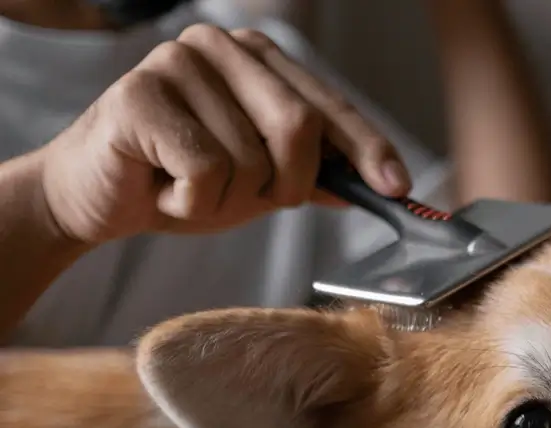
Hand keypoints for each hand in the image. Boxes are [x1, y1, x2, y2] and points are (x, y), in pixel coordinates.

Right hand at [35, 24, 410, 244]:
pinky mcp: (138, 95)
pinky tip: (163, 188)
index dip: (368, 149)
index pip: (329, 105)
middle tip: (254, 199)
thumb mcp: (263, 181)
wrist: (97, 196)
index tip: (397, 187)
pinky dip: (192, 203)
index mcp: (258, 58)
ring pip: (250, 161)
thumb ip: (315, 175)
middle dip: (287, 185)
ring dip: (228, 202)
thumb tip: (378, 184)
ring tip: (189, 189)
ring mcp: (176, 63)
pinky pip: (205, 173)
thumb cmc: (181, 179)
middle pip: (298, 126)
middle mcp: (220, 47)